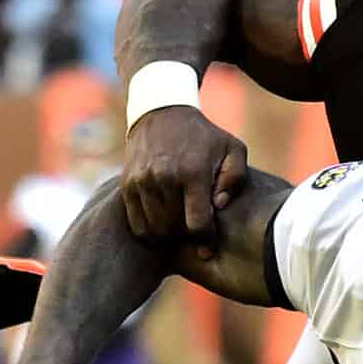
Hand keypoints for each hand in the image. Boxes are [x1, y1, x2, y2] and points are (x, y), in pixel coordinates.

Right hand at [119, 106, 250, 251]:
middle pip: (175, 229)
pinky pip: (136, 224)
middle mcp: (164, 177)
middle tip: (193, 231)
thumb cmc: (204, 138)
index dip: (205, 241)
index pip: (198, 222)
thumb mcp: (232, 149)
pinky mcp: (127, 185)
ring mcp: (142, 181)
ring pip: (155, 229)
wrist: (163, 114)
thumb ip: (235, 179)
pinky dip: (149, 231)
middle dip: (186, 236)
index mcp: (193, 171)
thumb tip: (218, 207)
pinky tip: (161, 223)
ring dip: (168, 235)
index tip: (207, 250)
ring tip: (179, 226)